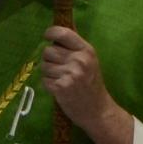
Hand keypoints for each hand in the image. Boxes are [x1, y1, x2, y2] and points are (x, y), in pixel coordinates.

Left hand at [41, 26, 133, 143]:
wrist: (98, 110)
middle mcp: (79, 60)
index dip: (50, 33)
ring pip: (44, 66)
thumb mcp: (90, 61)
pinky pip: (44, 80)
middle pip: (48, 51)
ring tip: (61, 79)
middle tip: (59, 68)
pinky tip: (59, 89)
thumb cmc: (92, 84)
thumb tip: (55, 34)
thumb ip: (75, 48)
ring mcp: (70, 74)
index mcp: (86, 50)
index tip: (47, 37)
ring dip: (48, 73)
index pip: (62, 33)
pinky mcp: (61, 88)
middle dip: (49, 59)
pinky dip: (48, 85)